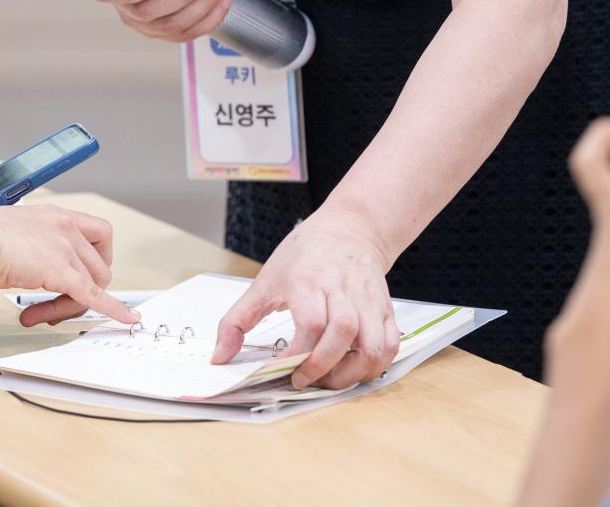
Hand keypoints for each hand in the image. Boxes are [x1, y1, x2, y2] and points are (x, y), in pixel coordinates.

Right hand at [0, 203, 139, 325]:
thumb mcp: (8, 232)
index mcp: (54, 214)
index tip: (84, 276)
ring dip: (71, 305)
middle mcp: (66, 227)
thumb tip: (23, 264)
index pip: (98, 233)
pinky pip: (95, 296)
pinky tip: (127, 318)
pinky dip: (114, 309)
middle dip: (81, 289)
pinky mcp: (61, 271)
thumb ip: (27, 245)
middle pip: (98, 265)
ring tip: (38, 316)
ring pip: (93, 285)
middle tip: (53, 305)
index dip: (97, 258)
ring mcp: (66, 248)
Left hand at [211, 209, 398, 389]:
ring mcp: (368, 301)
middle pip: (342, 332)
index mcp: (308, 280)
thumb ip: (237, 321)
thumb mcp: (264, 281)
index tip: (279, 369)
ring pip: (372, 344)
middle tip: (302, 379)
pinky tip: (353, 370)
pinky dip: (375, 366)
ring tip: (328, 380)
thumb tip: (219, 357)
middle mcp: (342, 290)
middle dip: (323, 366)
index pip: (310, 322)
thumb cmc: (304, 256)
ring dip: (352, 372)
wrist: (349, 229)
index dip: (297, 353)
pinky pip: (390, 345)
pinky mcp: (386, 309)